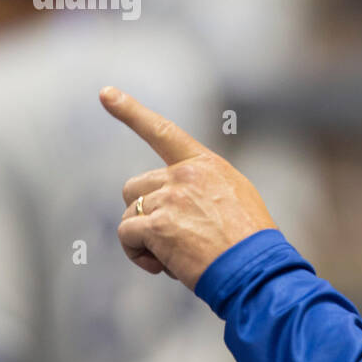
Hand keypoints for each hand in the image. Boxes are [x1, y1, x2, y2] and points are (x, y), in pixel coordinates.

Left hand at [100, 86, 277, 290]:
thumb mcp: (236, 200)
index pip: (162, 131)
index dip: (131, 111)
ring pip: (130, 213)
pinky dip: (137, 254)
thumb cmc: (249, 244)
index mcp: (206, 165)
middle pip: (135, 187)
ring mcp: (170, 198)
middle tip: (168, 240)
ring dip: (143, 238)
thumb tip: (169, 204)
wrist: (255, 268)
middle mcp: (185, 174)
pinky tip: (164, 266)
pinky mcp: (158, 225)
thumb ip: (202, 189)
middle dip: (144, 214)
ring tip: (173, 258)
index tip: (106, 93)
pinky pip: (127, 235)